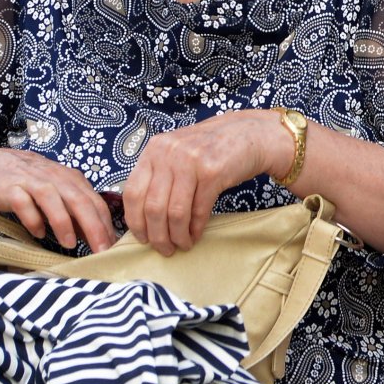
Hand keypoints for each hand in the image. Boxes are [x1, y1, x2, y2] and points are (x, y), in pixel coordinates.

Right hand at [0, 148, 117, 251]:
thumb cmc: (32, 183)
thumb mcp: (59, 193)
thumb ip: (76, 212)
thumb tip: (96, 237)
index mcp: (72, 180)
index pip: (96, 202)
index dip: (106, 224)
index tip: (113, 246)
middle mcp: (56, 179)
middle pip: (79, 201)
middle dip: (93, 227)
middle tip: (101, 250)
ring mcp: (33, 182)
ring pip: (53, 200)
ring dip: (63, 223)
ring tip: (71, 244)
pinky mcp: (11, 188)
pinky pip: (23, 204)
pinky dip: (32, 219)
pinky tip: (39, 233)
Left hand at [121, 109, 287, 254]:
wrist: (250, 134)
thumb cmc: (212, 148)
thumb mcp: (178, 152)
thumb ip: (159, 175)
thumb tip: (143, 217)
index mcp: (155, 149)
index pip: (132, 192)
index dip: (135, 221)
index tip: (142, 238)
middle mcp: (169, 153)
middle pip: (153, 206)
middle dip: (157, 235)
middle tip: (164, 249)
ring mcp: (191, 161)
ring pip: (175, 212)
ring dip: (177, 236)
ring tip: (181, 245)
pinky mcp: (213, 172)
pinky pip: (199, 209)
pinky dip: (196, 228)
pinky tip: (196, 235)